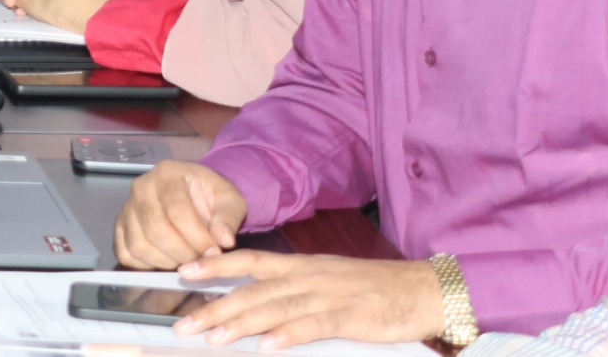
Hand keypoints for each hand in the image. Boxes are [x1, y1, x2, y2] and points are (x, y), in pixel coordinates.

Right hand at [115, 162, 247, 269]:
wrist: (193, 194)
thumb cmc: (211, 196)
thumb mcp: (230, 200)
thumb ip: (229, 217)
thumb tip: (224, 240)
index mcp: (168, 174)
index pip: (177, 210)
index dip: (197, 237)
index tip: (214, 252)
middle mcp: (141, 188)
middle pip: (155, 229)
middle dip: (182, 253)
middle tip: (200, 260)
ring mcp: (127, 208)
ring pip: (139, 245)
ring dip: (166, 262)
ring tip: (186, 260)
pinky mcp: (120, 227)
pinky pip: (126, 254)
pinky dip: (146, 266)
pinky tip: (167, 261)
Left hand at [174, 253, 444, 349]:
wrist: (423, 289)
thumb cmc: (375, 288)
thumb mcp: (327, 280)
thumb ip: (293, 290)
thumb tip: (260, 308)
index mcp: (301, 266)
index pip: (249, 261)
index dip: (215, 266)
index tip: (183, 273)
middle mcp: (308, 276)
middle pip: (252, 291)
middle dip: (215, 307)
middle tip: (185, 323)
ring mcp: (327, 295)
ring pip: (275, 308)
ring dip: (241, 324)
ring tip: (213, 337)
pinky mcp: (349, 316)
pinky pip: (312, 326)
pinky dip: (287, 335)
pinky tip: (266, 346)